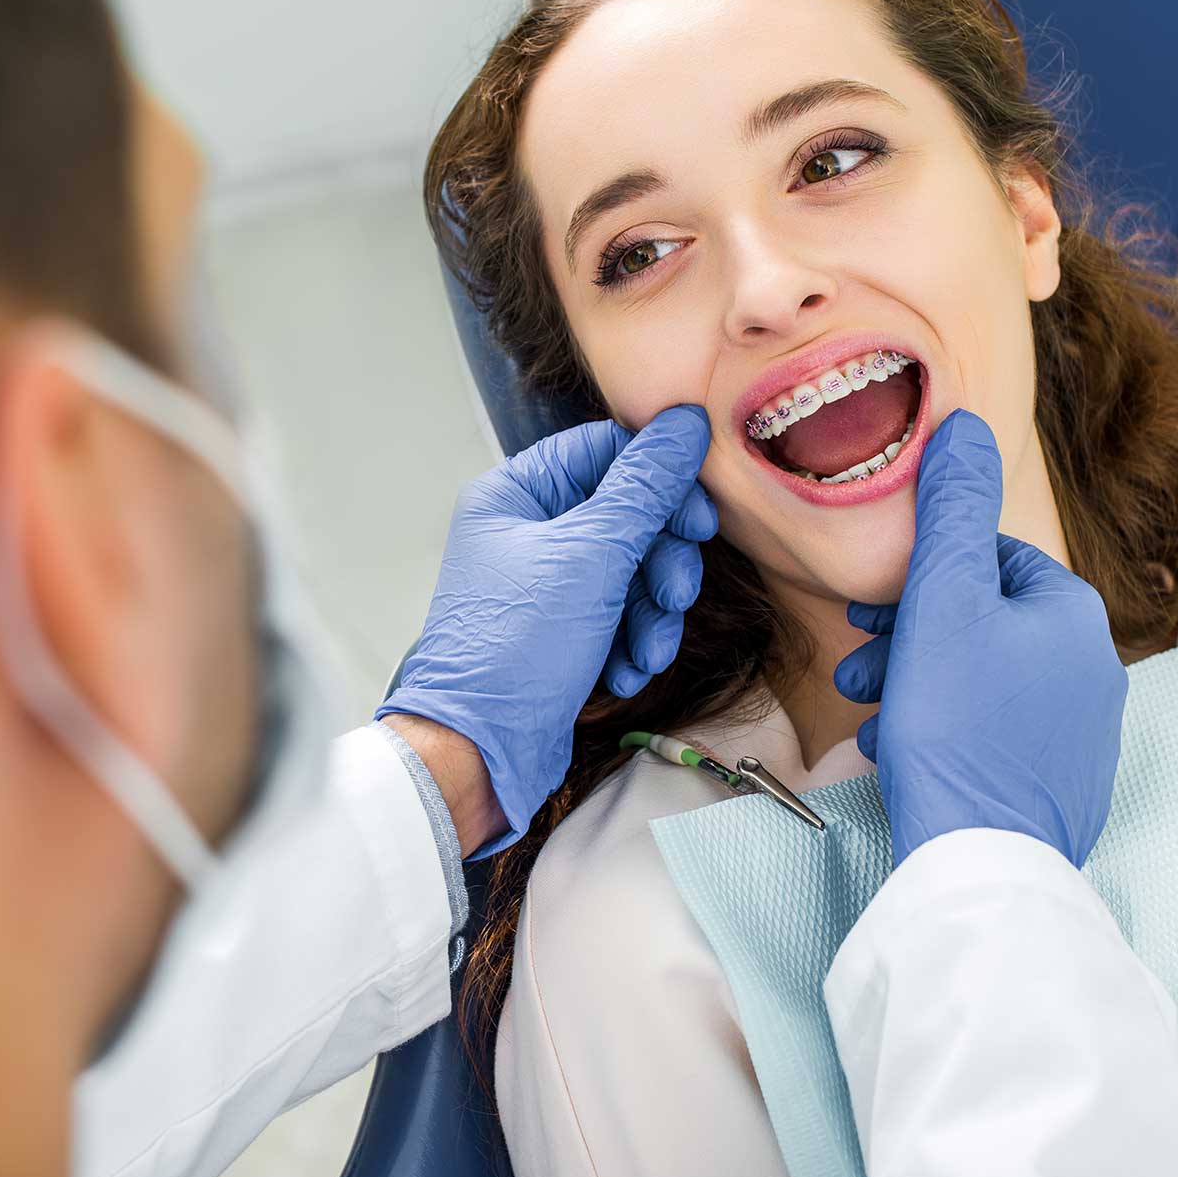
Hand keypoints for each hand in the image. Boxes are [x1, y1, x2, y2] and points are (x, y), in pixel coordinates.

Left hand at [378, 407, 717, 853]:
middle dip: (661, 560)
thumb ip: (645, 488)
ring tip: (648, 650)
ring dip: (652, 612)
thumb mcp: (592, 557)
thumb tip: (685, 423)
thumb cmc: (516, 648)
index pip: (605, 453)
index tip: (699, 519)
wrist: (478, 752)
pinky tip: (625, 672)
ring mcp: (543, 585)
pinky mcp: (560, 632)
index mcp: (514, 494)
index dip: (661, 480)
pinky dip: (632, 642)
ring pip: (630, 571)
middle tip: (675, 594)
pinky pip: (617, 616)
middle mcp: (525, 532)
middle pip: (627, 515)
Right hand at [831, 410, 1127, 867]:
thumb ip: (951, 509)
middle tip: (858, 658)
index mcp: (1073, 614)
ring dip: (917, 682)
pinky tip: (899, 748)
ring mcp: (1082, 732)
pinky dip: (942, 730)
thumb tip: (964, 424)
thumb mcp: (941, 601)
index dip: (919, 578)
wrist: (981, 858)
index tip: (870, 609)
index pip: (988, 560)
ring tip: (867, 706)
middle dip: (910, 636)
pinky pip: (993, 734)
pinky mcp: (1061, 784)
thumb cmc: (956, 726)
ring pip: (982, 680)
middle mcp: (1093, 668)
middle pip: (983, 622)